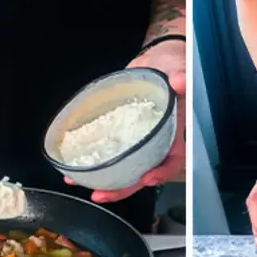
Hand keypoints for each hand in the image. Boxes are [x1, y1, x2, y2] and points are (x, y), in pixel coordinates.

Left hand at [66, 39, 185, 202]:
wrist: (156, 63)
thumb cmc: (172, 68)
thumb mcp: (178, 69)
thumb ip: (180, 76)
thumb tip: (180, 81)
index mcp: (175, 132)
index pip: (173, 159)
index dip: (162, 172)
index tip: (147, 178)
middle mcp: (157, 141)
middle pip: (143, 172)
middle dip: (123, 187)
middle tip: (101, 194)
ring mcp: (139, 140)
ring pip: (126, 167)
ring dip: (105, 180)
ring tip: (81, 184)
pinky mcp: (122, 134)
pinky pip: (111, 151)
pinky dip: (94, 161)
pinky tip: (76, 167)